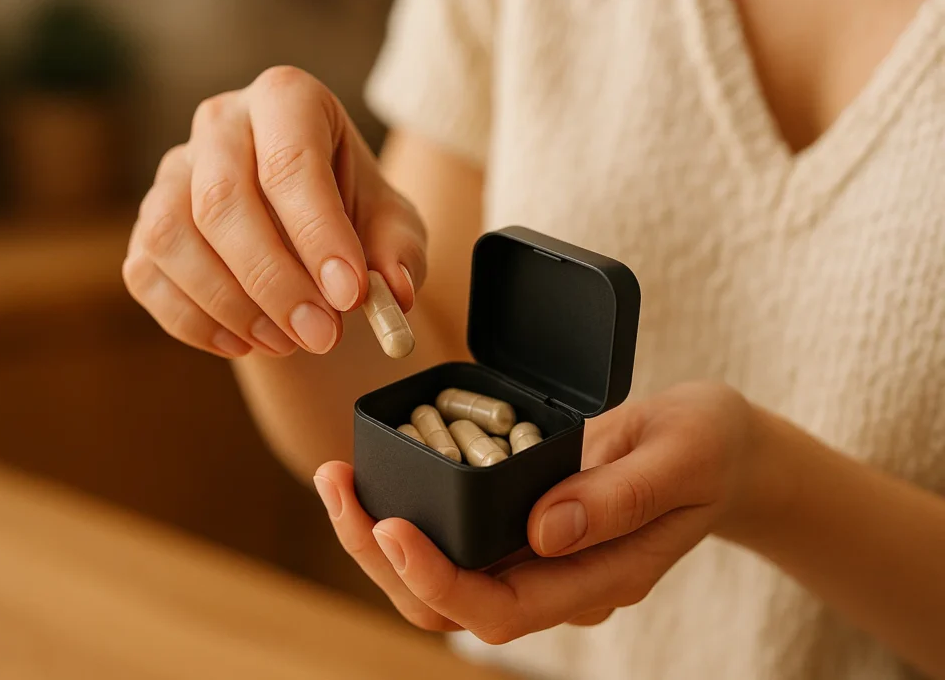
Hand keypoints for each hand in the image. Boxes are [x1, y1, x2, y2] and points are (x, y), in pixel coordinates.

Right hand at [123, 66, 425, 357]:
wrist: (307, 231)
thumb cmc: (354, 215)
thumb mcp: (393, 227)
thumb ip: (400, 254)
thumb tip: (394, 292)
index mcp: (287, 100)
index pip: (290, 161)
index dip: (318, 233)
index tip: (350, 295)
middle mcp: (219, 122)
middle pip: (222, 200)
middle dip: (273, 281)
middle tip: (321, 336)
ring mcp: (172, 172)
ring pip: (172, 237)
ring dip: (231, 305)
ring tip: (288, 343)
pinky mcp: (145, 225)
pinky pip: (148, 276)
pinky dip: (194, 322)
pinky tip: (246, 343)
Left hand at [314, 382, 776, 641]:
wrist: (720, 450)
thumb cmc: (709, 448)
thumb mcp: (680, 457)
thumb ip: (617, 497)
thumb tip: (540, 530)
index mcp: (599, 578)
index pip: (502, 609)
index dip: (438, 578)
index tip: (392, 524)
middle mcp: (559, 582)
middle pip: (450, 605)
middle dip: (383, 556)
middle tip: (337, 487)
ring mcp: (538, 558)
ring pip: (440, 578)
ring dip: (379, 538)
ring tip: (337, 480)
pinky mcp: (523, 527)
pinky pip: (453, 539)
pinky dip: (406, 512)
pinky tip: (376, 475)